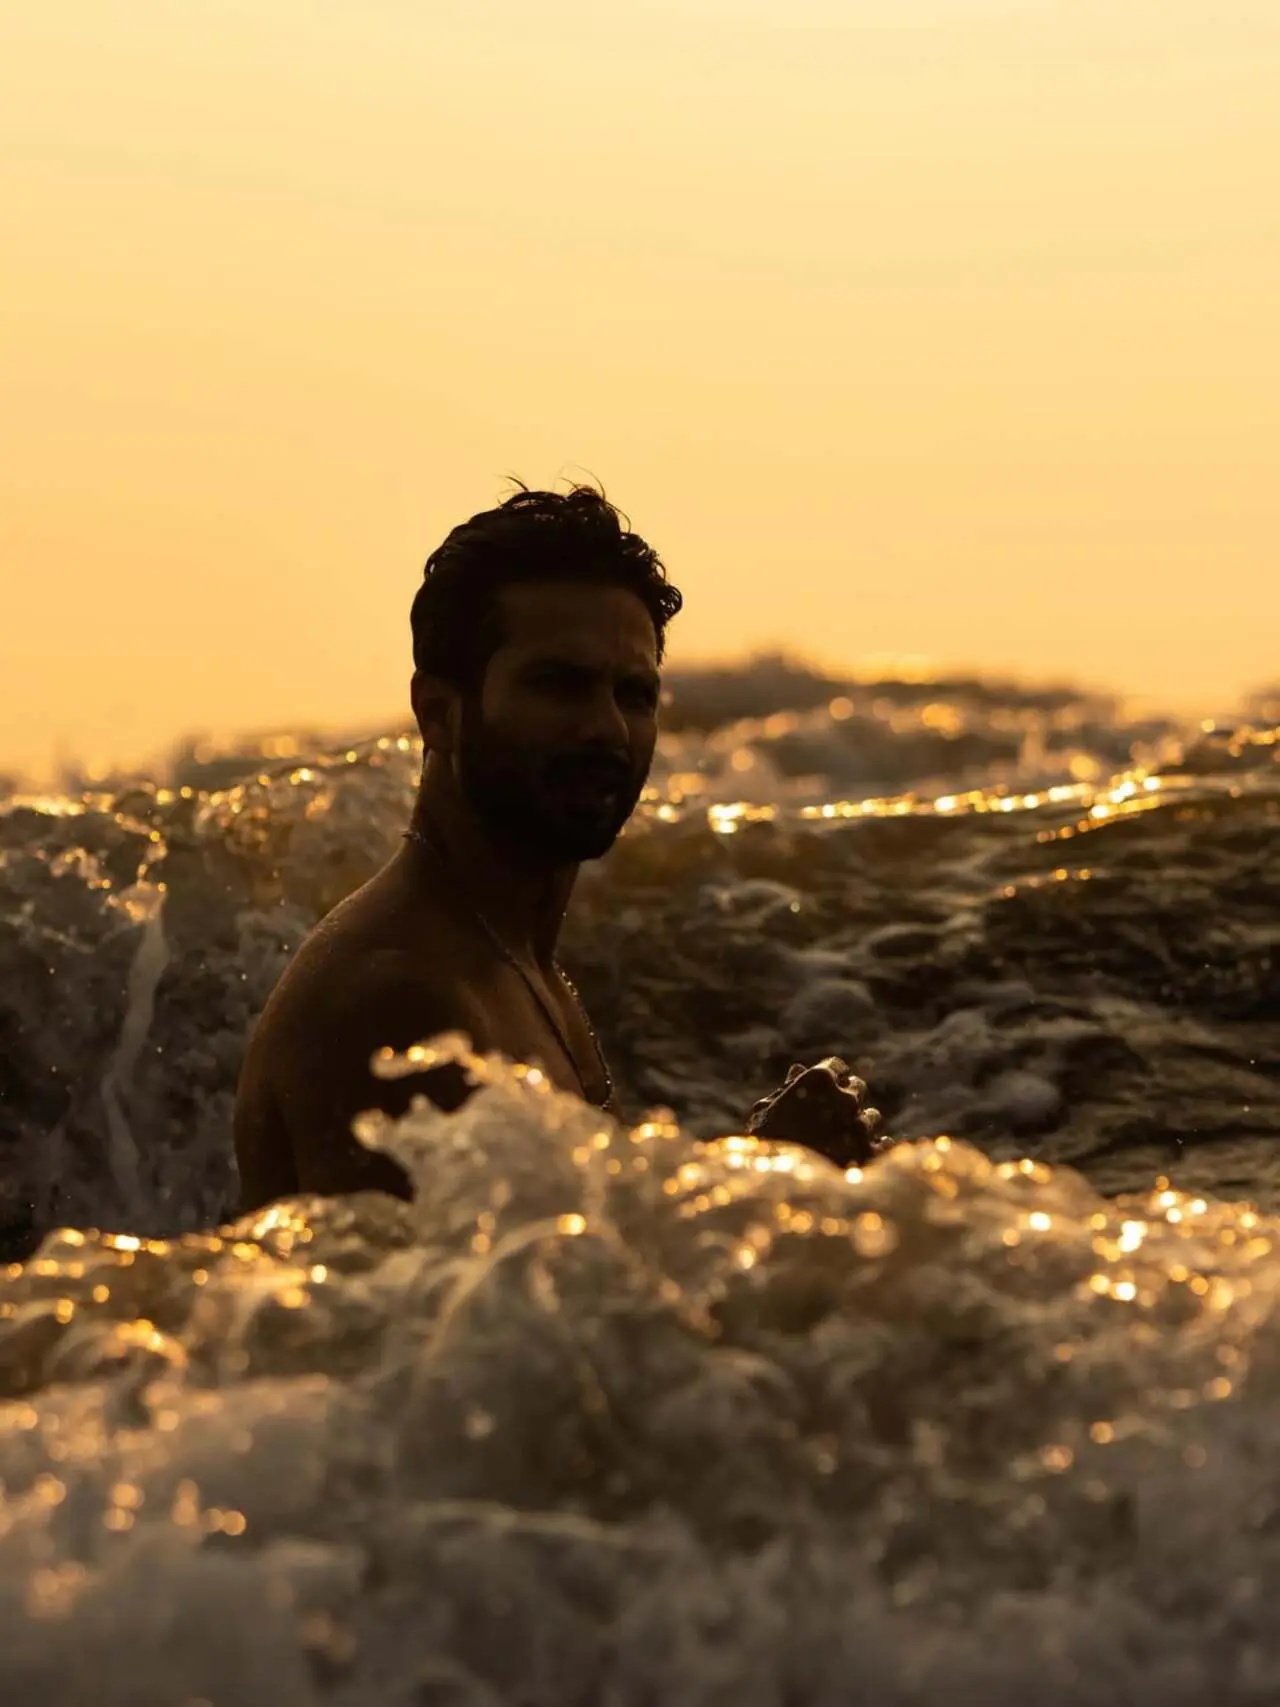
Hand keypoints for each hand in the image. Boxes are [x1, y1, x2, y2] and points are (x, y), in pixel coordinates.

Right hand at [745, 1057, 886, 1167]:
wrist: (775, 1191)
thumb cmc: (762, 1146)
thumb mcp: (765, 1112)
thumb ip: (786, 1089)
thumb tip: (798, 1071)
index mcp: (818, 1080)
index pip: (836, 1066)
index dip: (831, 1078)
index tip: (827, 1090)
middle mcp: (845, 1098)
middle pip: (858, 1089)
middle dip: (847, 1100)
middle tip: (834, 1116)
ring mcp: (861, 1126)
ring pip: (872, 1117)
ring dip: (860, 1125)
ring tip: (842, 1142)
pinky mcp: (872, 1154)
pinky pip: (884, 1143)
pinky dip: (874, 1148)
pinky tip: (860, 1156)